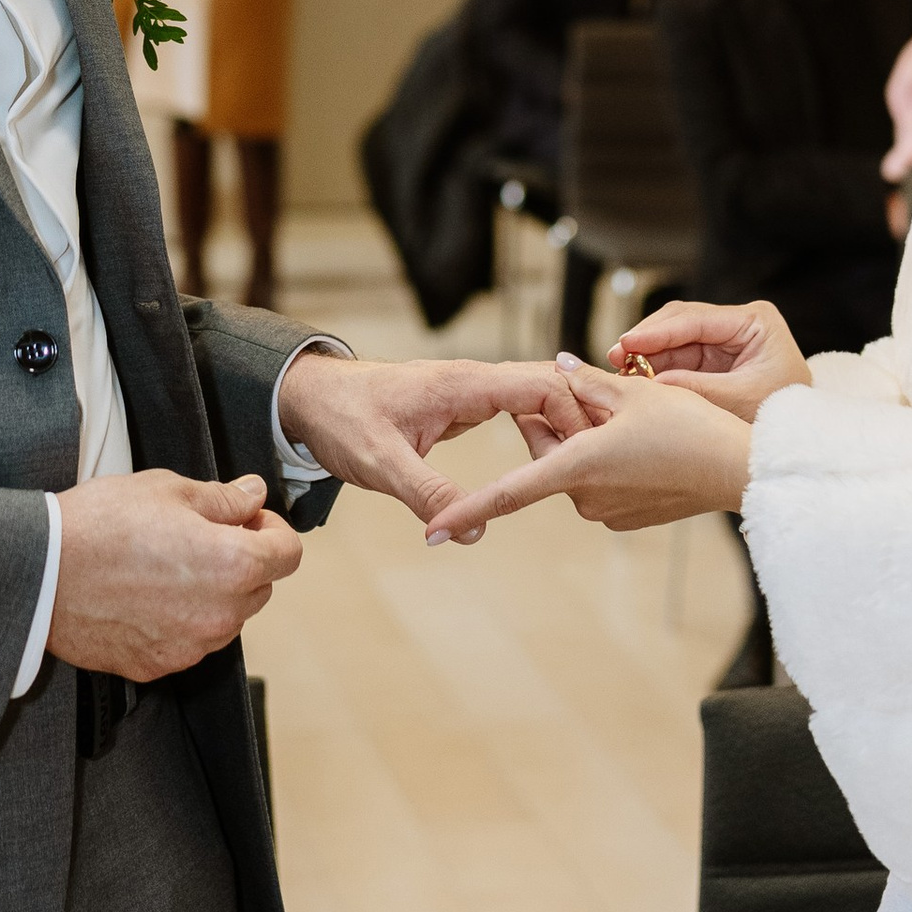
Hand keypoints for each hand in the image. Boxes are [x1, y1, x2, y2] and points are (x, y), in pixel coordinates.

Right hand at [48, 468, 302, 683]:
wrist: (41, 575)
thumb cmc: (100, 525)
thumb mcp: (168, 489)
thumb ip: (223, 498)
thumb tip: (253, 496)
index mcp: (234, 564)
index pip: (289, 553)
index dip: (271, 528)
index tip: (247, 518)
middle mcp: (221, 614)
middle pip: (260, 587)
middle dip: (242, 559)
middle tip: (199, 535)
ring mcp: (190, 646)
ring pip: (224, 617)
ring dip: (211, 593)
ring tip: (164, 565)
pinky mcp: (158, 665)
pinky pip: (188, 641)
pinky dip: (178, 620)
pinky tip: (143, 594)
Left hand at [274, 350, 595, 534]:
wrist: (309, 398)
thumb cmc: (342, 420)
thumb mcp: (381, 463)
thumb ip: (428, 495)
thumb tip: (474, 531)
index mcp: (463, 383)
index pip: (541, 384)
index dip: (574, 415)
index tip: (592, 451)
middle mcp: (473, 381)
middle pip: (548, 387)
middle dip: (579, 419)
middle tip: (601, 461)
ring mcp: (469, 391)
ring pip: (535, 398)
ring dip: (561, 426)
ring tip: (581, 467)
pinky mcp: (462, 406)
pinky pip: (515, 410)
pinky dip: (538, 430)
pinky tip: (546, 461)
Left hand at [421, 363, 755, 542]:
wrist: (740, 470)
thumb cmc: (690, 428)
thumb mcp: (634, 391)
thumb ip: (584, 381)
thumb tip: (555, 370)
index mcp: (577, 466)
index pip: (508, 492)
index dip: (466, 509)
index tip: (431, 533)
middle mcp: (585, 497)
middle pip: (547, 454)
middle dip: (555, 423)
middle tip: (594, 394)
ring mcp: (606, 511)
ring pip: (574, 465)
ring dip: (584, 439)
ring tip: (632, 418)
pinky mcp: (626, 517)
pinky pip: (600, 482)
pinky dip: (606, 460)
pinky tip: (643, 443)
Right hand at [602, 296, 813, 419]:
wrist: (803, 438)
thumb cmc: (784, 416)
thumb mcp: (742, 401)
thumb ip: (697, 389)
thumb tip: (650, 385)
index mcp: (756, 321)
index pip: (697, 319)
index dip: (658, 332)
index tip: (627, 343)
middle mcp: (739, 323)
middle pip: (680, 322)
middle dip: (647, 339)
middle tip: (615, 357)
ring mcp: (724, 339)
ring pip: (674, 339)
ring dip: (647, 354)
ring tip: (619, 371)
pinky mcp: (713, 358)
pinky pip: (677, 357)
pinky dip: (656, 368)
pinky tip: (635, 379)